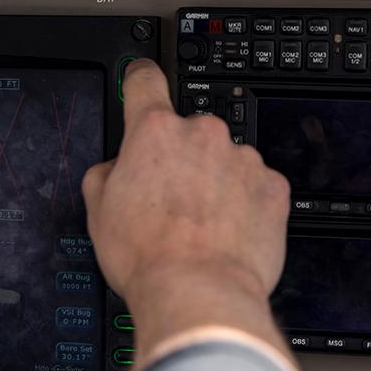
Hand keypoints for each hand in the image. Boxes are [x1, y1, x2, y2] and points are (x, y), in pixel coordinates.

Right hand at [81, 59, 294, 370]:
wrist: (198, 292)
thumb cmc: (147, 256)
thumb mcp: (98, 210)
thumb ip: (106, 172)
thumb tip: (116, 168)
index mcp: (153, 132)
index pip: (144, 81)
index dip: (140, 79)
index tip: (142, 79)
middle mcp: (202, 134)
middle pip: (187, 131)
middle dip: (179, 158)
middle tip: (167, 199)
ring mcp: (242, 159)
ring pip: (223, 160)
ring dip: (213, 181)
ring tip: (198, 224)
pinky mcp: (273, 187)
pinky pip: (254, 185)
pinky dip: (242, 203)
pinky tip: (224, 232)